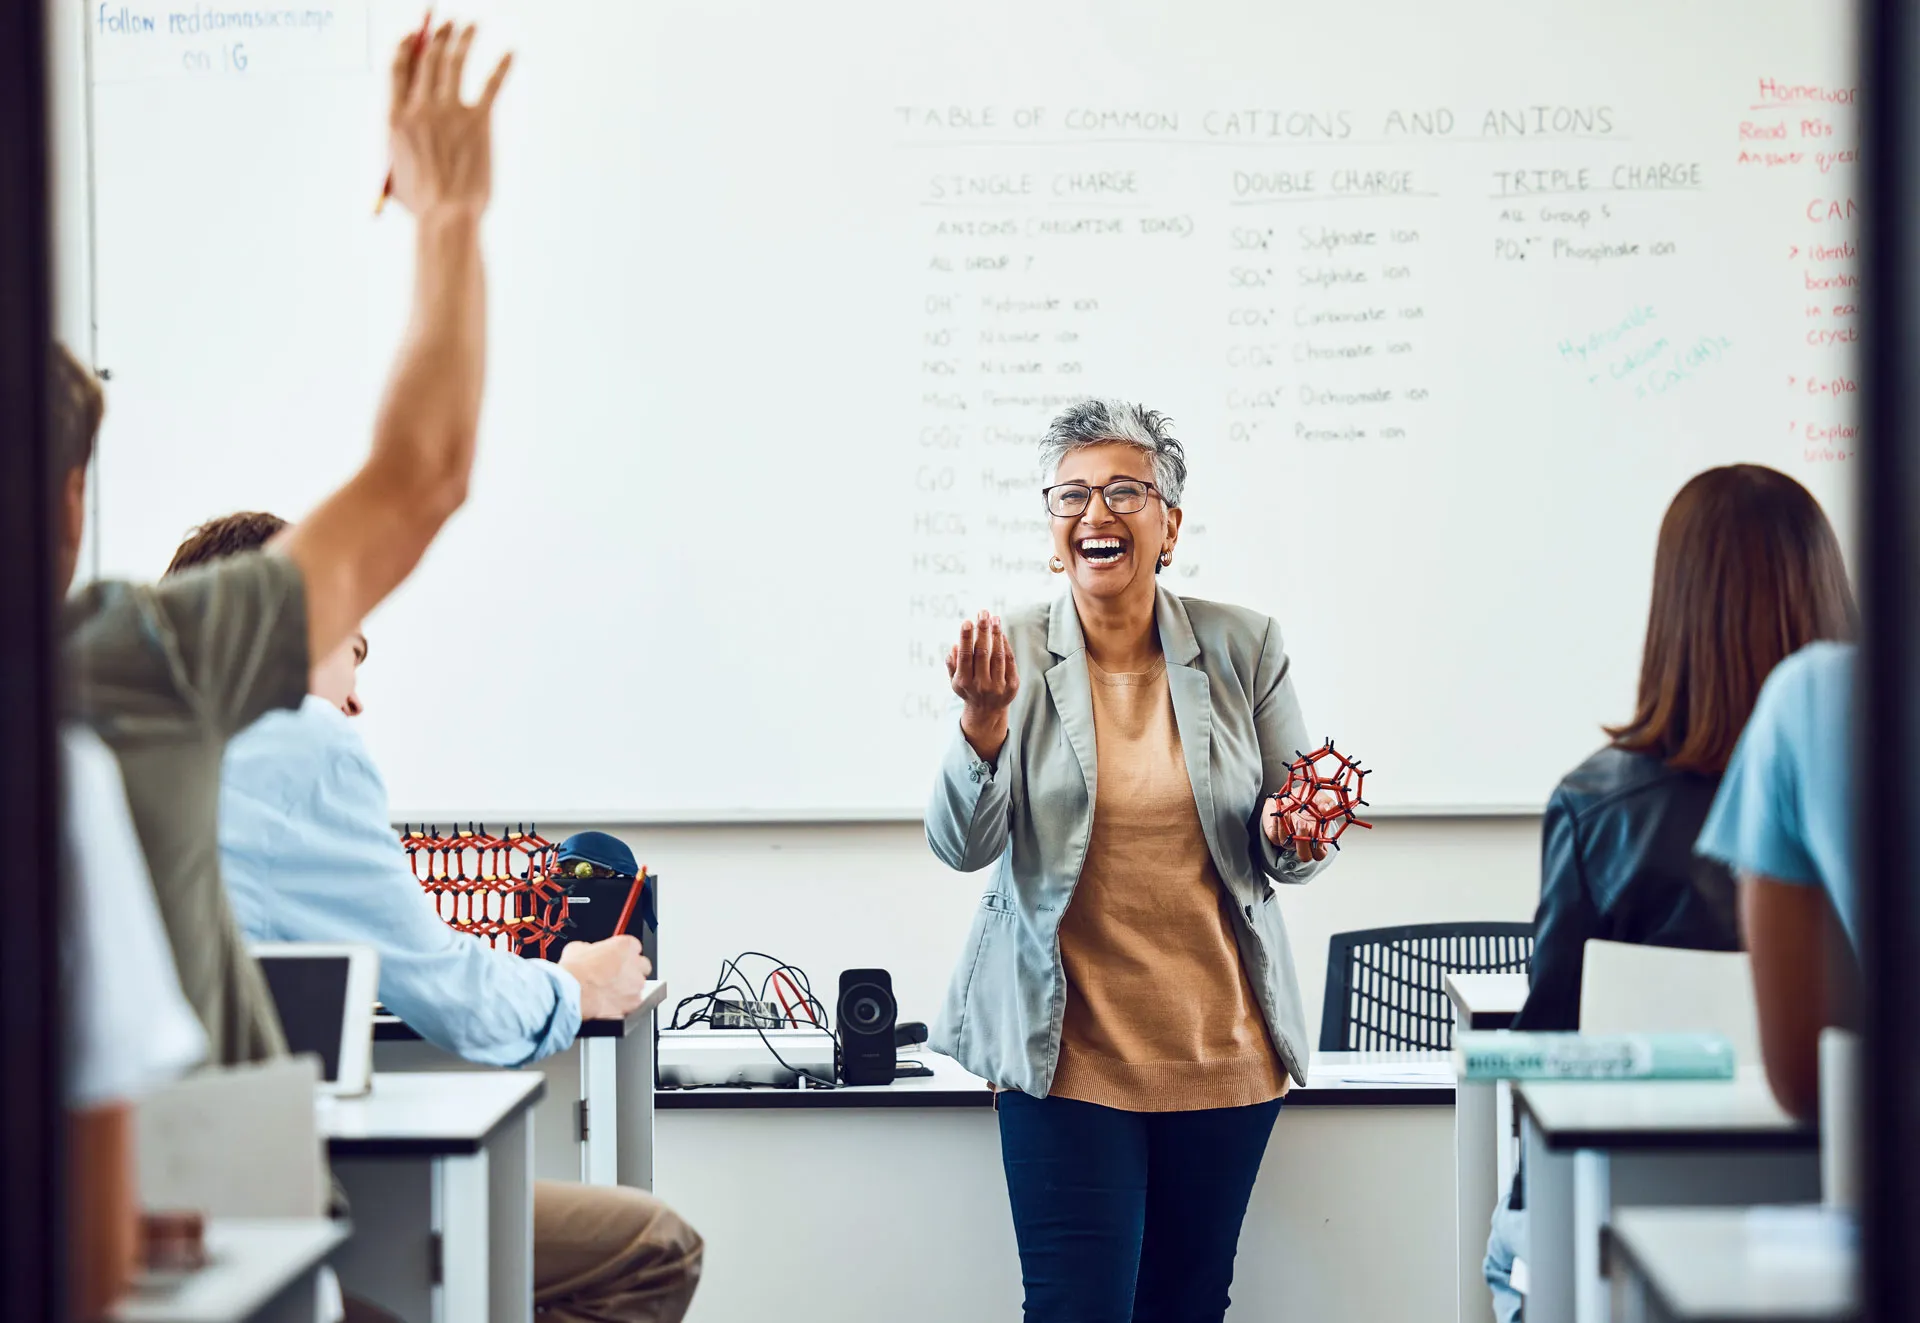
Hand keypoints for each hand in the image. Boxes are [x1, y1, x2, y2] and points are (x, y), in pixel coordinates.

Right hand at [388, 21, 511, 217]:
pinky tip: (512, 52)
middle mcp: (419, 107)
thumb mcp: (394, 168)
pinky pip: (490, 85)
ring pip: (455, 62)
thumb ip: (398, 141)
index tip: (414, 33)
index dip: (407, 45)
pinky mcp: (478, 121)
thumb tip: (407, 121)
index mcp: (393, 117)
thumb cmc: (422, 203)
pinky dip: (502, 66)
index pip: (397, 67)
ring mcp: (448, 111)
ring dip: (464, 38)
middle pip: (427, 58)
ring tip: (472, 24)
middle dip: (438, 34)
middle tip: (448, 21)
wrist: (447, 216)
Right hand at [559, 935, 651, 1020]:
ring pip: (638, 987)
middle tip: (615, 976)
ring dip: (627, 989)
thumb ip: (591, 948)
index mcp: (626, 946)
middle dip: (631, 971)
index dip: (623, 954)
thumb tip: (589, 952)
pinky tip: (610, 1004)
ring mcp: (636, 986)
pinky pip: (633, 1005)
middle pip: (642, 967)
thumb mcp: (578, 948)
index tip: (616, 959)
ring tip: (609, 992)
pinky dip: (623, 1005)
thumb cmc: (575, 971)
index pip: (634, 947)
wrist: (571, 993)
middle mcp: (636, 964)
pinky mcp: (633, 1005)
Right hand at [947, 611, 1018, 762]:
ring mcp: (998, 687)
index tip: (967, 621)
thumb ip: (952, 664)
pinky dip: (1005, 646)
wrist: (986, 711)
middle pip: (983, 653)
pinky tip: (1000, 633)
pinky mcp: (1012, 686)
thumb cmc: (968, 689)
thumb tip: (955, 646)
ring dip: (996, 634)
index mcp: (964, 682)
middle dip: (983, 630)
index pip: (965, 656)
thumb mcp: (955, 680)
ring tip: (994, 619)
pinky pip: (1009, 661)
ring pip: (997, 655)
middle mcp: (981, 685)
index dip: (966, 638)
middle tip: (983, 612)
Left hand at [1262, 788, 1341, 862]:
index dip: (1320, 845)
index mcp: (1317, 837)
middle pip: (1304, 855)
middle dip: (1303, 843)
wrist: (1287, 795)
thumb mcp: (1319, 797)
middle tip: (1302, 824)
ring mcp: (1289, 840)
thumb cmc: (1305, 800)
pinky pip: (1275, 834)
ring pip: (1287, 843)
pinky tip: (1280, 811)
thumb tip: (1326, 809)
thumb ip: (1325, 802)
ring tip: (1288, 811)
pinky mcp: (1275, 835)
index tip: (1317, 830)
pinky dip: (1277, 822)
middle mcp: (1303, 841)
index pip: (1320, 852)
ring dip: (1287, 827)